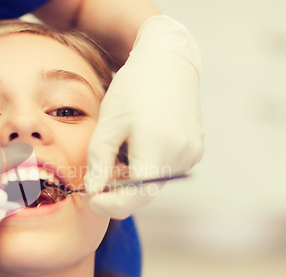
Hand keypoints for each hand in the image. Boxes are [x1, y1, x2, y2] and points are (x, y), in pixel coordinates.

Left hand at [85, 15, 203, 218]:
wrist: (168, 61)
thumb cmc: (132, 89)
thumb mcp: (108, 124)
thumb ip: (99, 162)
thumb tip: (93, 192)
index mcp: (157, 147)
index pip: (134, 198)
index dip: (108, 205)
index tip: (89, 198)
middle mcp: (181, 155)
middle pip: (144, 193)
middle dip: (117, 190)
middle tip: (98, 174)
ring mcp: (192, 153)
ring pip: (153, 184)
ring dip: (132, 178)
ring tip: (123, 147)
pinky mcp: (195, 150)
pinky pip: (165, 170)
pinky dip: (147, 167)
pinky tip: (140, 142)